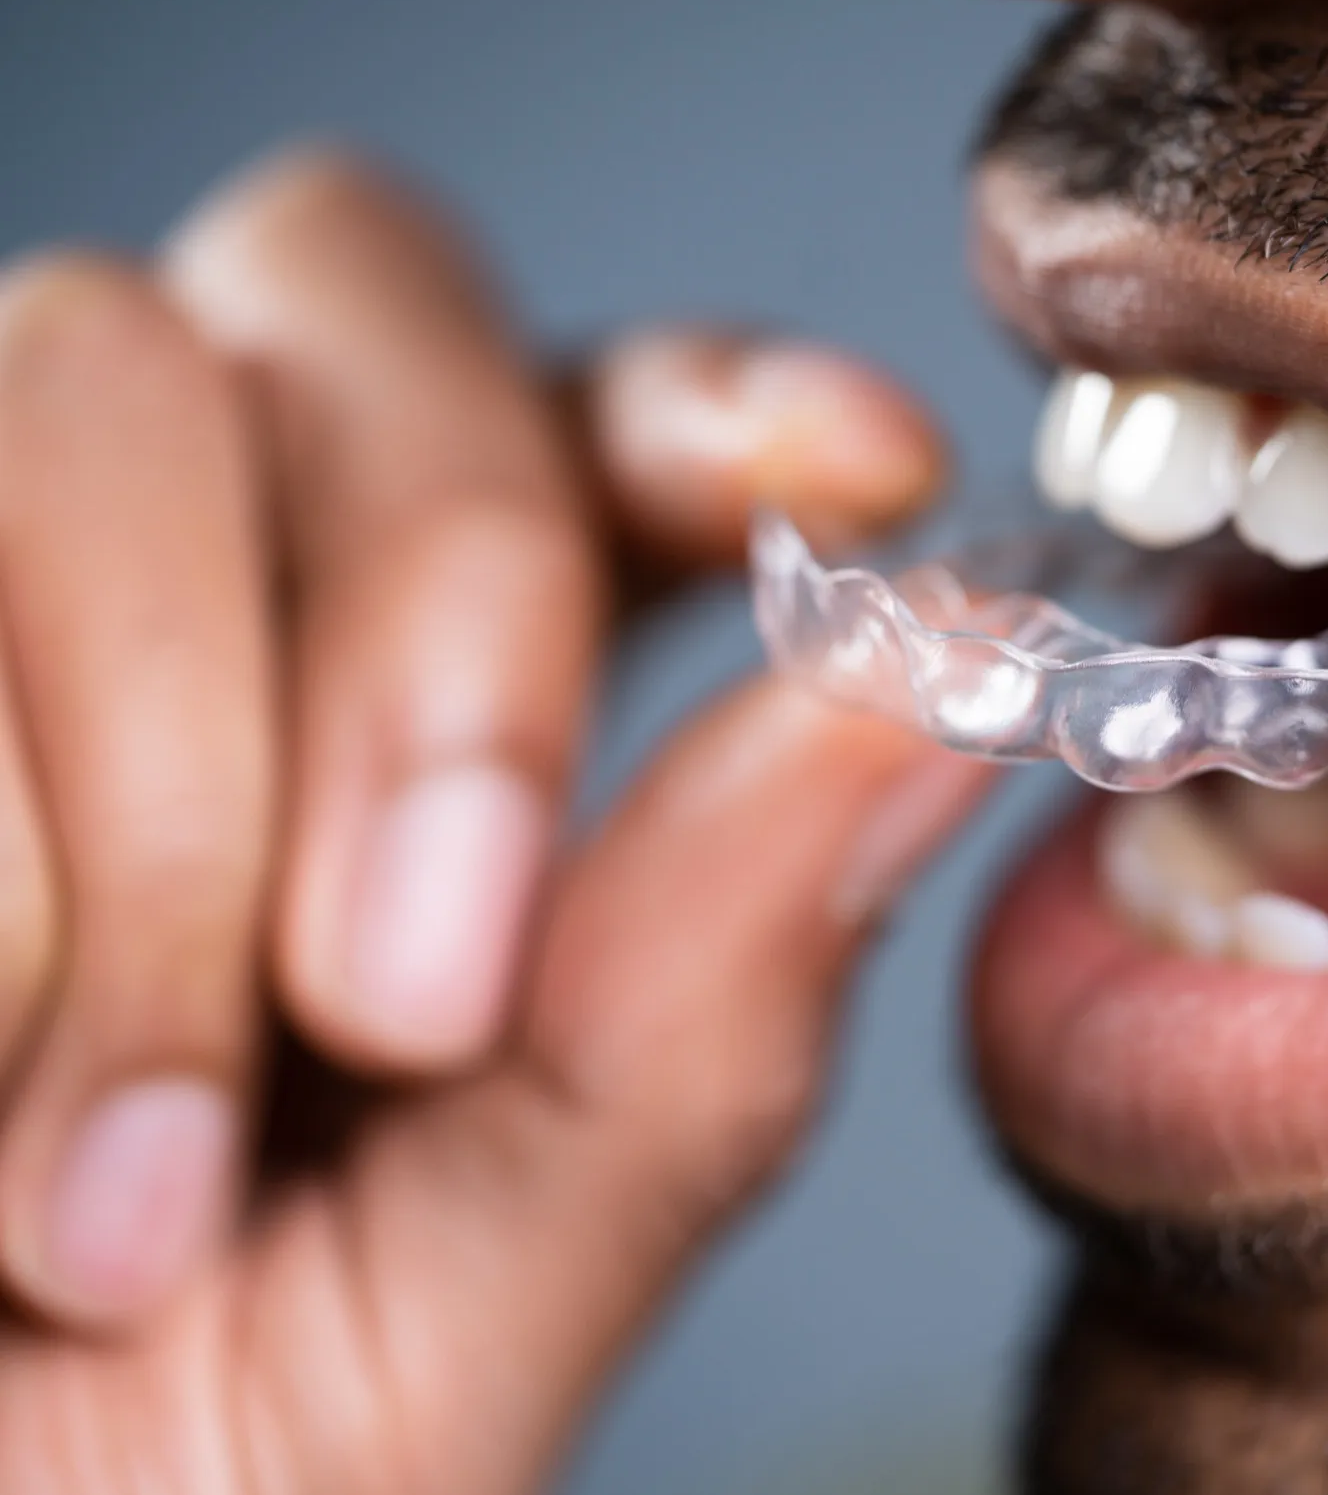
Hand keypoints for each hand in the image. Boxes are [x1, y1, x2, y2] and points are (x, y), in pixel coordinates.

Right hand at [0, 150, 986, 1493]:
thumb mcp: (454, 1314)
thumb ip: (699, 1014)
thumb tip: (956, 681)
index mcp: (409, 723)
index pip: (594, 420)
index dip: (726, 392)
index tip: (868, 466)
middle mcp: (187, 584)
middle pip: (357, 287)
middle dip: (436, 610)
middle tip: (414, 996)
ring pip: (99, 378)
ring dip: (157, 808)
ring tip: (121, 1200)